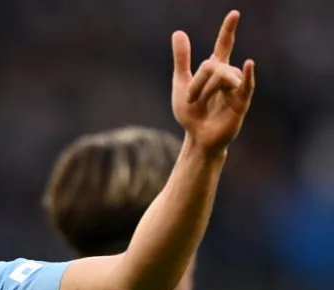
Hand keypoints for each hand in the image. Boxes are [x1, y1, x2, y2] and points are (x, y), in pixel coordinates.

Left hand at [171, 10, 255, 154]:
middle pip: (213, 65)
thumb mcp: (181, 83)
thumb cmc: (191, 113)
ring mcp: (237, 89)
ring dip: (205, 90)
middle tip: (191, 99)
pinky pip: (245, 85)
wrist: (196, 138)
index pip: (224, 45)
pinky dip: (246, 74)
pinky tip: (248, 63)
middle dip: (197, 82)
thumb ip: (182, 59)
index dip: (228, 30)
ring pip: (221, 75)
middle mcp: (229, 76)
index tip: (234, 13)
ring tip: (199, 103)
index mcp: (215, 71)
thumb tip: (179, 32)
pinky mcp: (241, 103)